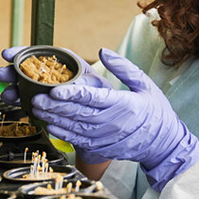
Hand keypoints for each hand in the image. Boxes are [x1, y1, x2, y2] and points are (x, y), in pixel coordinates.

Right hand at [0, 46, 111, 106]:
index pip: (39, 54)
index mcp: (63, 63)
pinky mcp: (44, 107)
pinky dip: (19, 103)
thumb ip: (83, 84)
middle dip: (11, 71)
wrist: (104, 120)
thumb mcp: (97, 87)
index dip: (21, 53)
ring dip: (12, 89)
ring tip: (6, 94)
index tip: (7, 54)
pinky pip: (28, 103)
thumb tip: (69, 89)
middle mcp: (51, 76)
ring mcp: (46, 92)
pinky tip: (14, 103)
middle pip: (26, 70)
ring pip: (23, 88)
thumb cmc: (104, 98)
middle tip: (1, 74)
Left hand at [35, 48, 198, 190]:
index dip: (72, 94)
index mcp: (123, 105)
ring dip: (54, 119)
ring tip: (36, 109)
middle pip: (78, 113)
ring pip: (74, 127)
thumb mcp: (146, 85)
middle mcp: (111, 123)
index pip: (93, 98)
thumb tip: (103, 51)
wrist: (163, 145)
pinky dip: (62, 133)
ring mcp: (104, 137)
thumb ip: (124, 68)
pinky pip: (78, 140)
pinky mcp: (100, 147)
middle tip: (36, 97)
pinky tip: (50, 125)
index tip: (55, 89)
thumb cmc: (156, 112)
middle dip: (55, 106)